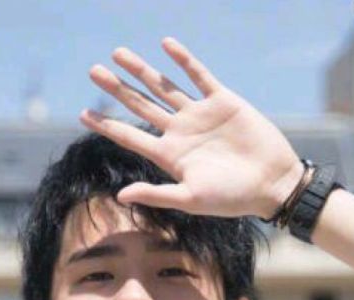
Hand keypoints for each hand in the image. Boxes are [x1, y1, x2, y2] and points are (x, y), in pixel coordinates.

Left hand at [80, 37, 303, 220]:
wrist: (270, 183)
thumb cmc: (231, 198)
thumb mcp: (190, 199)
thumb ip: (155, 194)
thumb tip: (119, 195)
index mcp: (169, 156)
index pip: (130, 136)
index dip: (107, 125)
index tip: (83, 113)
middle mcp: (179, 132)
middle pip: (141, 105)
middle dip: (117, 89)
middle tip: (93, 71)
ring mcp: (199, 114)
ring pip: (164, 87)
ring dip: (142, 70)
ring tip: (118, 54)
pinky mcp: (222, 100)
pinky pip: (199, 76)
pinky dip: (183, 61)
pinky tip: (166, 46)